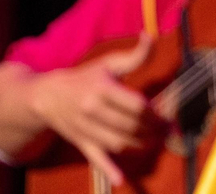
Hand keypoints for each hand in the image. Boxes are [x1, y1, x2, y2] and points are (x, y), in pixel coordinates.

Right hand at [28, 35, 159, 186]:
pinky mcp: (81, 142)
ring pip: (118, 142)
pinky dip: (108, 169)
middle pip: (129, 126)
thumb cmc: (84, 77)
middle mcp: (93, 110)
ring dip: (140, 145)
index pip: (135, 105)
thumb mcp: (108, 63)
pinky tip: (120, 180)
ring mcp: (86, 129)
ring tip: (156, 142)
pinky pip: (95, 158)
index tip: (168, 116)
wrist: (46, 96)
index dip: (155, 113)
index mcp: (102, 88)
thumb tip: (151, 36)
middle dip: (153, 130)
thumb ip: (134, 55)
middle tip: (168, 131)